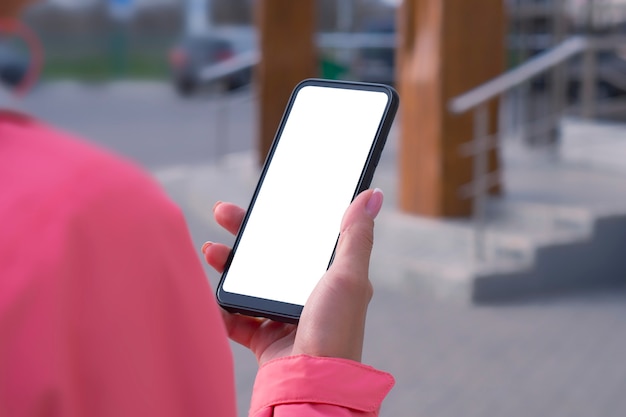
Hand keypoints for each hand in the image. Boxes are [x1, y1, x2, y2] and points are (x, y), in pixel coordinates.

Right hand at [203, 189, 382, 365]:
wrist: (311, 381)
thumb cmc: (335, 329)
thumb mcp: (349, 276)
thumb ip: (356, 236)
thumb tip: (372, 194)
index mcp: (328, 277)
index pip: (300, 238)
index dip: (279, 217)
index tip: (261, 201)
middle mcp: (306, 294)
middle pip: (269, 256)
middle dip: (244, 234)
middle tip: (223, 213)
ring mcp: (283, 316)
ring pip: (249, 283)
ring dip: (227, 265)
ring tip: (211, 252)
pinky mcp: (264, 338)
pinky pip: (236, 318)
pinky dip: (221, 308)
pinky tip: (212, 294)